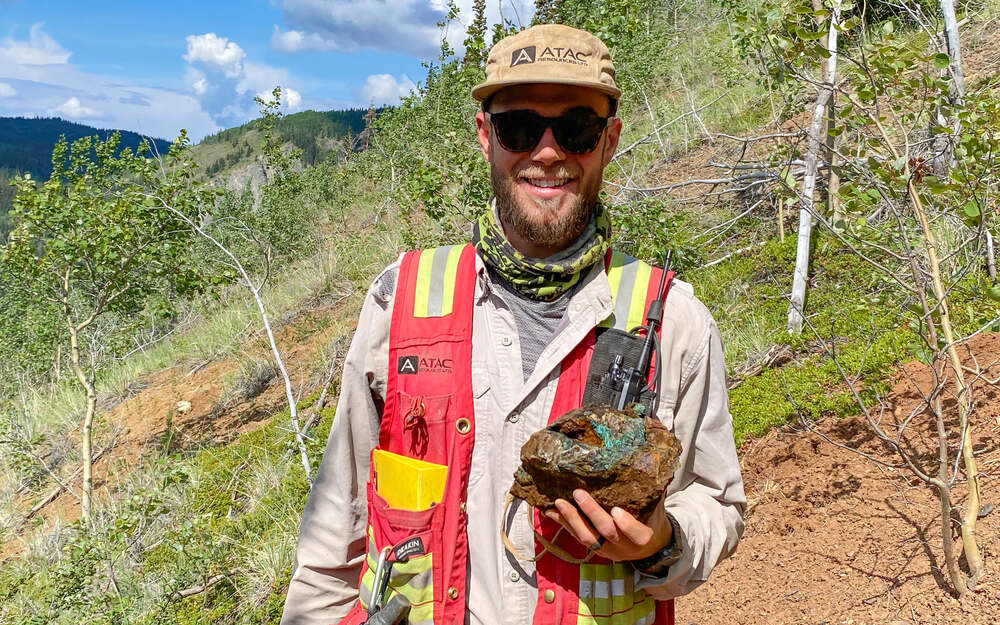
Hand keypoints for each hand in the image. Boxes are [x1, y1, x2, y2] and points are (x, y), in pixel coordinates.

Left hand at [544, 489, 671, 561]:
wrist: (650, 547)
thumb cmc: (652, 520)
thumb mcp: (656, 509)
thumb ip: (652, 492)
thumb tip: (645, 463)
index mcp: (643, 537)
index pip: (636, 534)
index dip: (626, 524)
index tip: (616, 510)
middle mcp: (624, 547)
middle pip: (607, 533)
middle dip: (591, 513)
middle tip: (578, 493)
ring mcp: (607, 549)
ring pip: (587, 538)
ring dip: (571, 520)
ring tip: (558, 503)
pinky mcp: (594, 548)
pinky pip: (576, 537)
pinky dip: (563, 524)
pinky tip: (550, 511)